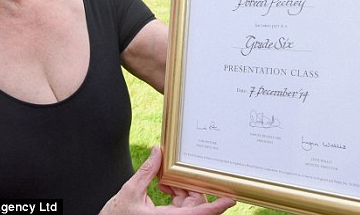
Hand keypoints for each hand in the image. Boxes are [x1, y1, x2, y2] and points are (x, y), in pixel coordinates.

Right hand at [99, 147, 234, 214]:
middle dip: (190, 187)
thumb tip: (157, 151)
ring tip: (165, 179)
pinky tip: (163, 186)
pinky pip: (180, 209)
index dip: (216, 206)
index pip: (197, 214)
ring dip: (181, 191)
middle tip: (178, 173)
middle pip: (195, 206)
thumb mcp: (129, 190)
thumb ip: (147, 171)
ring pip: (188, 207)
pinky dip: (175, 196)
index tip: (230, 198)